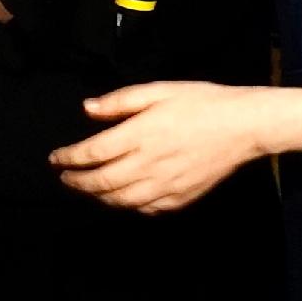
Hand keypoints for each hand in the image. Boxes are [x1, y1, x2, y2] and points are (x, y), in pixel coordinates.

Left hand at [51, 79, 300, 214]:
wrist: (246, 126)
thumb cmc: (203, 102)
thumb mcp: (159, 90)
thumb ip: (121, 101)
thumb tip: (87, 109)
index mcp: (141, 134)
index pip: (92, 153)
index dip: (68, 158)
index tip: (55, 159)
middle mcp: (149, 164)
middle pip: (101, 182)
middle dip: (76, 183)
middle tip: (64, 178)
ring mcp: (166, 185)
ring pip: (121, 201)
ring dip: (97, 198)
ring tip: (86, 190)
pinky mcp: (182, 197)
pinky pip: (147, 210)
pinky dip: (127, 207)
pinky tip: (121, 200)